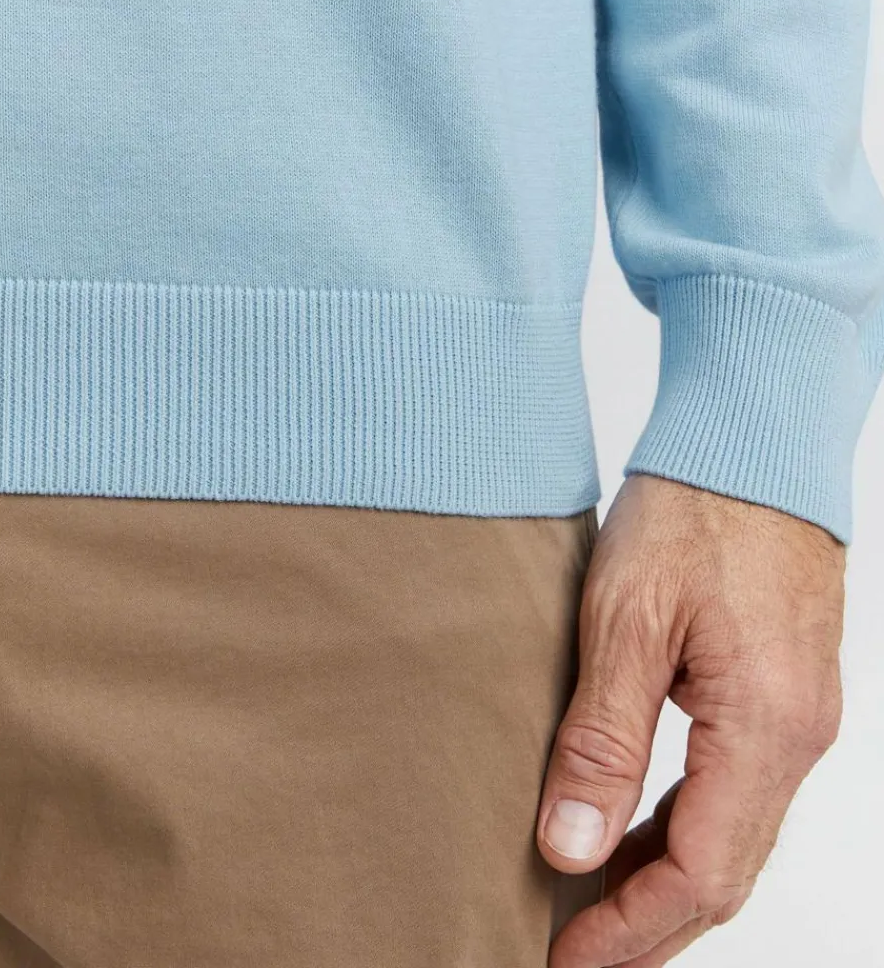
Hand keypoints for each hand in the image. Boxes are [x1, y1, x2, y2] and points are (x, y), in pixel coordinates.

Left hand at [536, 473, 845, 966]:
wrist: (751, 441)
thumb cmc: (693, 510)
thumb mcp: (627, 620)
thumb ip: (602, 741)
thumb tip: (571, 850)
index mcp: (765, 728)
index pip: (700, 875)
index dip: (629, 933)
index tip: (560, 963)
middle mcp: (797, 737)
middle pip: (725, 872)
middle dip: (647, 925)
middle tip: (569, 956)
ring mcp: (797, 717)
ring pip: (732, 836)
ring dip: (662, 880)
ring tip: (587, 909)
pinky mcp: (780, 693)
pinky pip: (736, 791)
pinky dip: (682, 826)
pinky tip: (631, 830)